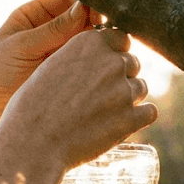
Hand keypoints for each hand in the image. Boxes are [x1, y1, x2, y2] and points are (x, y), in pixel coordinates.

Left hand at [0, 0, 102, 109]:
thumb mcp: (22, 45)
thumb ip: (54, 29)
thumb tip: (84, 8)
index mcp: (33, 15)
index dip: (84, 2)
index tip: (97, 10)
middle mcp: (48, 32)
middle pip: (80, 18)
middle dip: (94, 21)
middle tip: (105, 29)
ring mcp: (57, 53)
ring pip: (85, 41)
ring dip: (96, 42)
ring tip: (104, 46)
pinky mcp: (63, 74)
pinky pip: (83, 63)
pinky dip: (93, 61)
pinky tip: (98, 62)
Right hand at [0, 26, 157, 173]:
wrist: (32, 144)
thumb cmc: (33, 109)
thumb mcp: (51, 67)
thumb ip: (81, 59)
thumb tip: (103, 59)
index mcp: (90, 43)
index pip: (120, 39)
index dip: (112, 56)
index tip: (101, 72)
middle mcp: (111, 61)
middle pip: (132, 64)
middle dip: (120, 79)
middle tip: (97, 100)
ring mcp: (124, 90)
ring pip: (140, 88)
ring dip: (127, 100)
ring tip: (101, 117)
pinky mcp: (131, 118)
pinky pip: (150, 112)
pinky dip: (138, 120)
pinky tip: (120, 127)